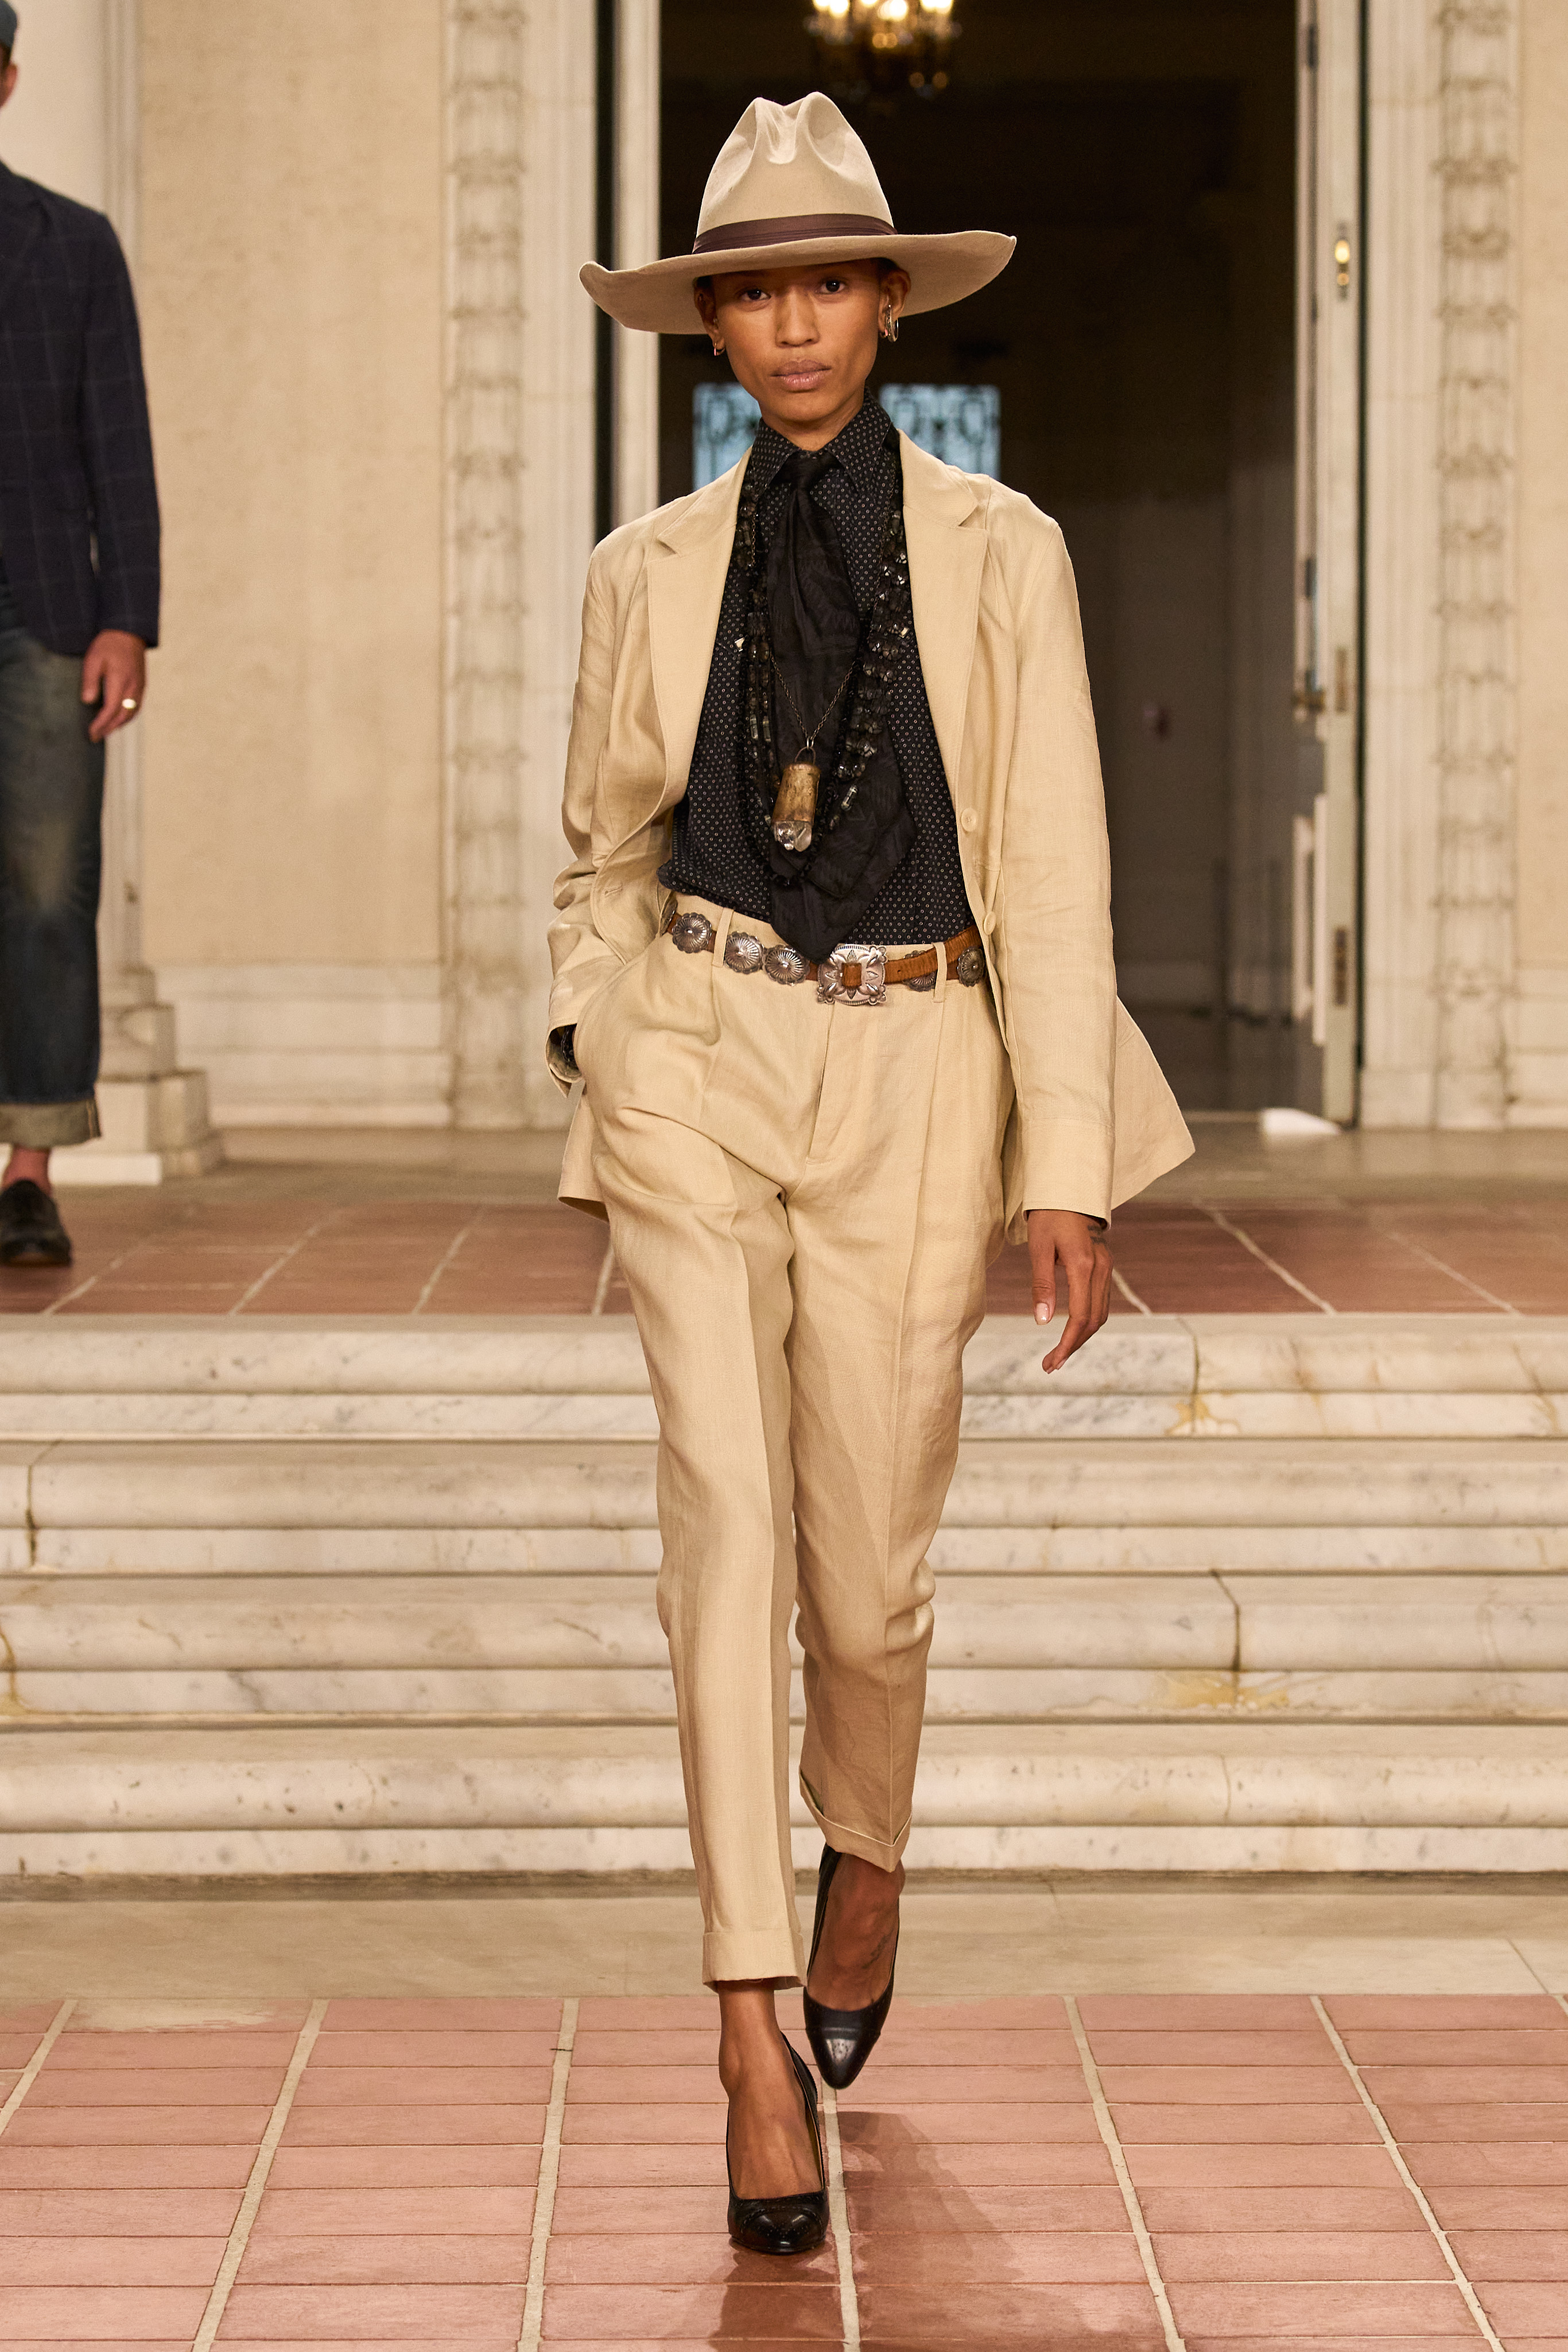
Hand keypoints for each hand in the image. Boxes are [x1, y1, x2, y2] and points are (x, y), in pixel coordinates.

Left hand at [81, 631, 146, 742]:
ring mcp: (139, 687)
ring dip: (119, 725)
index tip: (91, 732)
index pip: (110, 710)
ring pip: (131, 713)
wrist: (128, 631)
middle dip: (109, 729)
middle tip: (96, 736)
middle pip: (122, 716)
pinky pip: (136, 707)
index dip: (100, 724)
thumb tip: (87, 701)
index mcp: (120, 681)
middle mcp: (132, 687)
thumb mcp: (93, 659)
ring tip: (106, 730)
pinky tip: (118, 718)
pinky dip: (127, 717)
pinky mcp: (142, 685)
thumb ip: (91, 681)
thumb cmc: (108, 644)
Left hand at [1028, 1207, 1112, 1372]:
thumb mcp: (1038, 1247)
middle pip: (1094, 1321)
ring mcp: (1106, 1268)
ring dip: (1081, 1337)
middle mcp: (1101, 1269)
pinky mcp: (1104, 1266)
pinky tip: (1072, 1331)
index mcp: (1084, 1265)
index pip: (1080, 1317)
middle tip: (1050, 1365)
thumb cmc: (1049, 1215)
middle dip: (1073, 1346)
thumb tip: (1043, 1321)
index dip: (1066, 1344)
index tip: (1051, 1363)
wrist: (1069, 1190)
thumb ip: (1042, 1284)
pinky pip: (1100, 1302)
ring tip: (1058, 1354)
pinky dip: (1088, 1321)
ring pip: (1100, 1314)